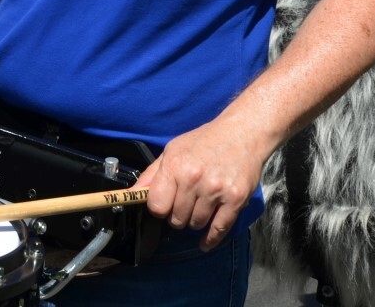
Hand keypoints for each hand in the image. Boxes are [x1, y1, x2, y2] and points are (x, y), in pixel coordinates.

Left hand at [133, 120, 269, 249]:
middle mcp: (194, 179)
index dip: (159, 208)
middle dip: (178, 216)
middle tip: (185, 204)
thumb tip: (132, 193)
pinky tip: (204, 241)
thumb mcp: (173, 150)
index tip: (165, 205)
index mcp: (175, 166)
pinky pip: (218, 230)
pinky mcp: (235, 199)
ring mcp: (216, 190)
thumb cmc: (205, 141)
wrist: (242, 133)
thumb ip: (152, 174)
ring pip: (196, 225)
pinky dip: (210, 239)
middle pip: (176, 219)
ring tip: (199, 207)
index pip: (157, 206)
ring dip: (195, 221)